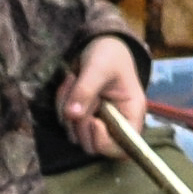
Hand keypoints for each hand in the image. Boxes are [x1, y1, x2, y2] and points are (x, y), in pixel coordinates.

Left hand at [60, 35, 146, 157]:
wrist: (99, 44)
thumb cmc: (108, 54)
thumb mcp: (98, 67)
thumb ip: (86, 90)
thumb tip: (72, 115)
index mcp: (132, 114)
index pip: (123, 149)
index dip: (104, 142)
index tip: (92, 121)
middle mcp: (116, 124)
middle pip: (93, 146)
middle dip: (80, 121)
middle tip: (78, 90)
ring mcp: (98, 123)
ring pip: (74, 134)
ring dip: (66, 108)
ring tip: (73, 80)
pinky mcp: (82, 118)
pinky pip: (65, 122)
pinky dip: (61, 103)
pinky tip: (69, 82)